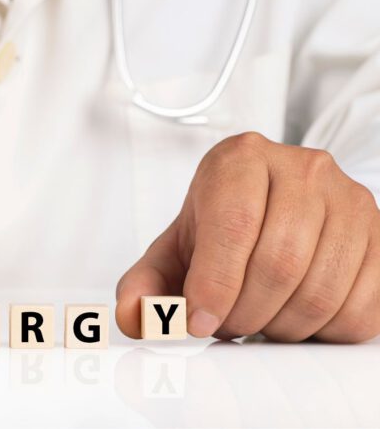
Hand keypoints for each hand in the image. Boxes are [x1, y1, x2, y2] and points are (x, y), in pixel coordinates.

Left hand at [115, 132, 379, 342]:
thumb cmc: (220, 229)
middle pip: (279, 262)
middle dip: (244, 313)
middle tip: (226, 325)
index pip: (233, 225)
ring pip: (321, 289)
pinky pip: (362, 306)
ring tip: (257, 321)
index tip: (199, 320)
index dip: (214, 284)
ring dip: (281, 327)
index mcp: (240, 160)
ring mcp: (349, 199)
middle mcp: (301, 169)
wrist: (272, 208)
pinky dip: (322, 332)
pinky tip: (293, 317)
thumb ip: (144, 284)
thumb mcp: (173, 250)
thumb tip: (136, 317)